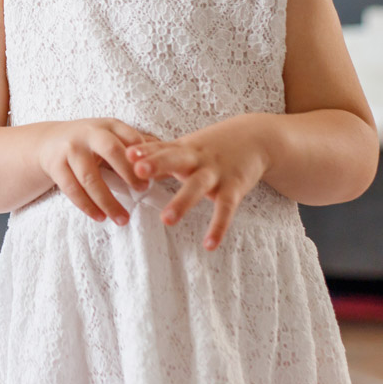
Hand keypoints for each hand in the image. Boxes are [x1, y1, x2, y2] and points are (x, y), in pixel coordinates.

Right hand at [36, 119, 153, 225]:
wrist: (49, 141)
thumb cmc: (90, 142)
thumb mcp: (111, 136)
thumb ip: (136, 145)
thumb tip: (169, 158)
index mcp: (108, 125)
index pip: (130, 136)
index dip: (143, 154)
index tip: (155, 173)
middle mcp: (88, 134)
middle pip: (110, 150)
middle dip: (127, 172)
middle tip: (142, 191)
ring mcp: (70, 149)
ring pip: (89, 177)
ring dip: (107, 201)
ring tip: (122, 219)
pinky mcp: (56, 166)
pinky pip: (72, 189)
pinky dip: (87, 206)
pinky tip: (100, 217)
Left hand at [126, 117, 268, 249]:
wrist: (256, 138)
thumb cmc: (211, 146)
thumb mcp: (186, 147)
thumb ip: (159, 156)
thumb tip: (127, 161)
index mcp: (181, 149)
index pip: (159, 148)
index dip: (143, 151)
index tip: (126, 154)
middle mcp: (196, 159)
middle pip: (174, 159)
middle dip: (156, 164)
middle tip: (138, 171)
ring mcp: (215, 173)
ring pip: (197, 186)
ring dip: (182, 202)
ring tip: (166, 220)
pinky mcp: (234, 188)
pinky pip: (226, 209)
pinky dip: (218, 227)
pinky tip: (209, 245)